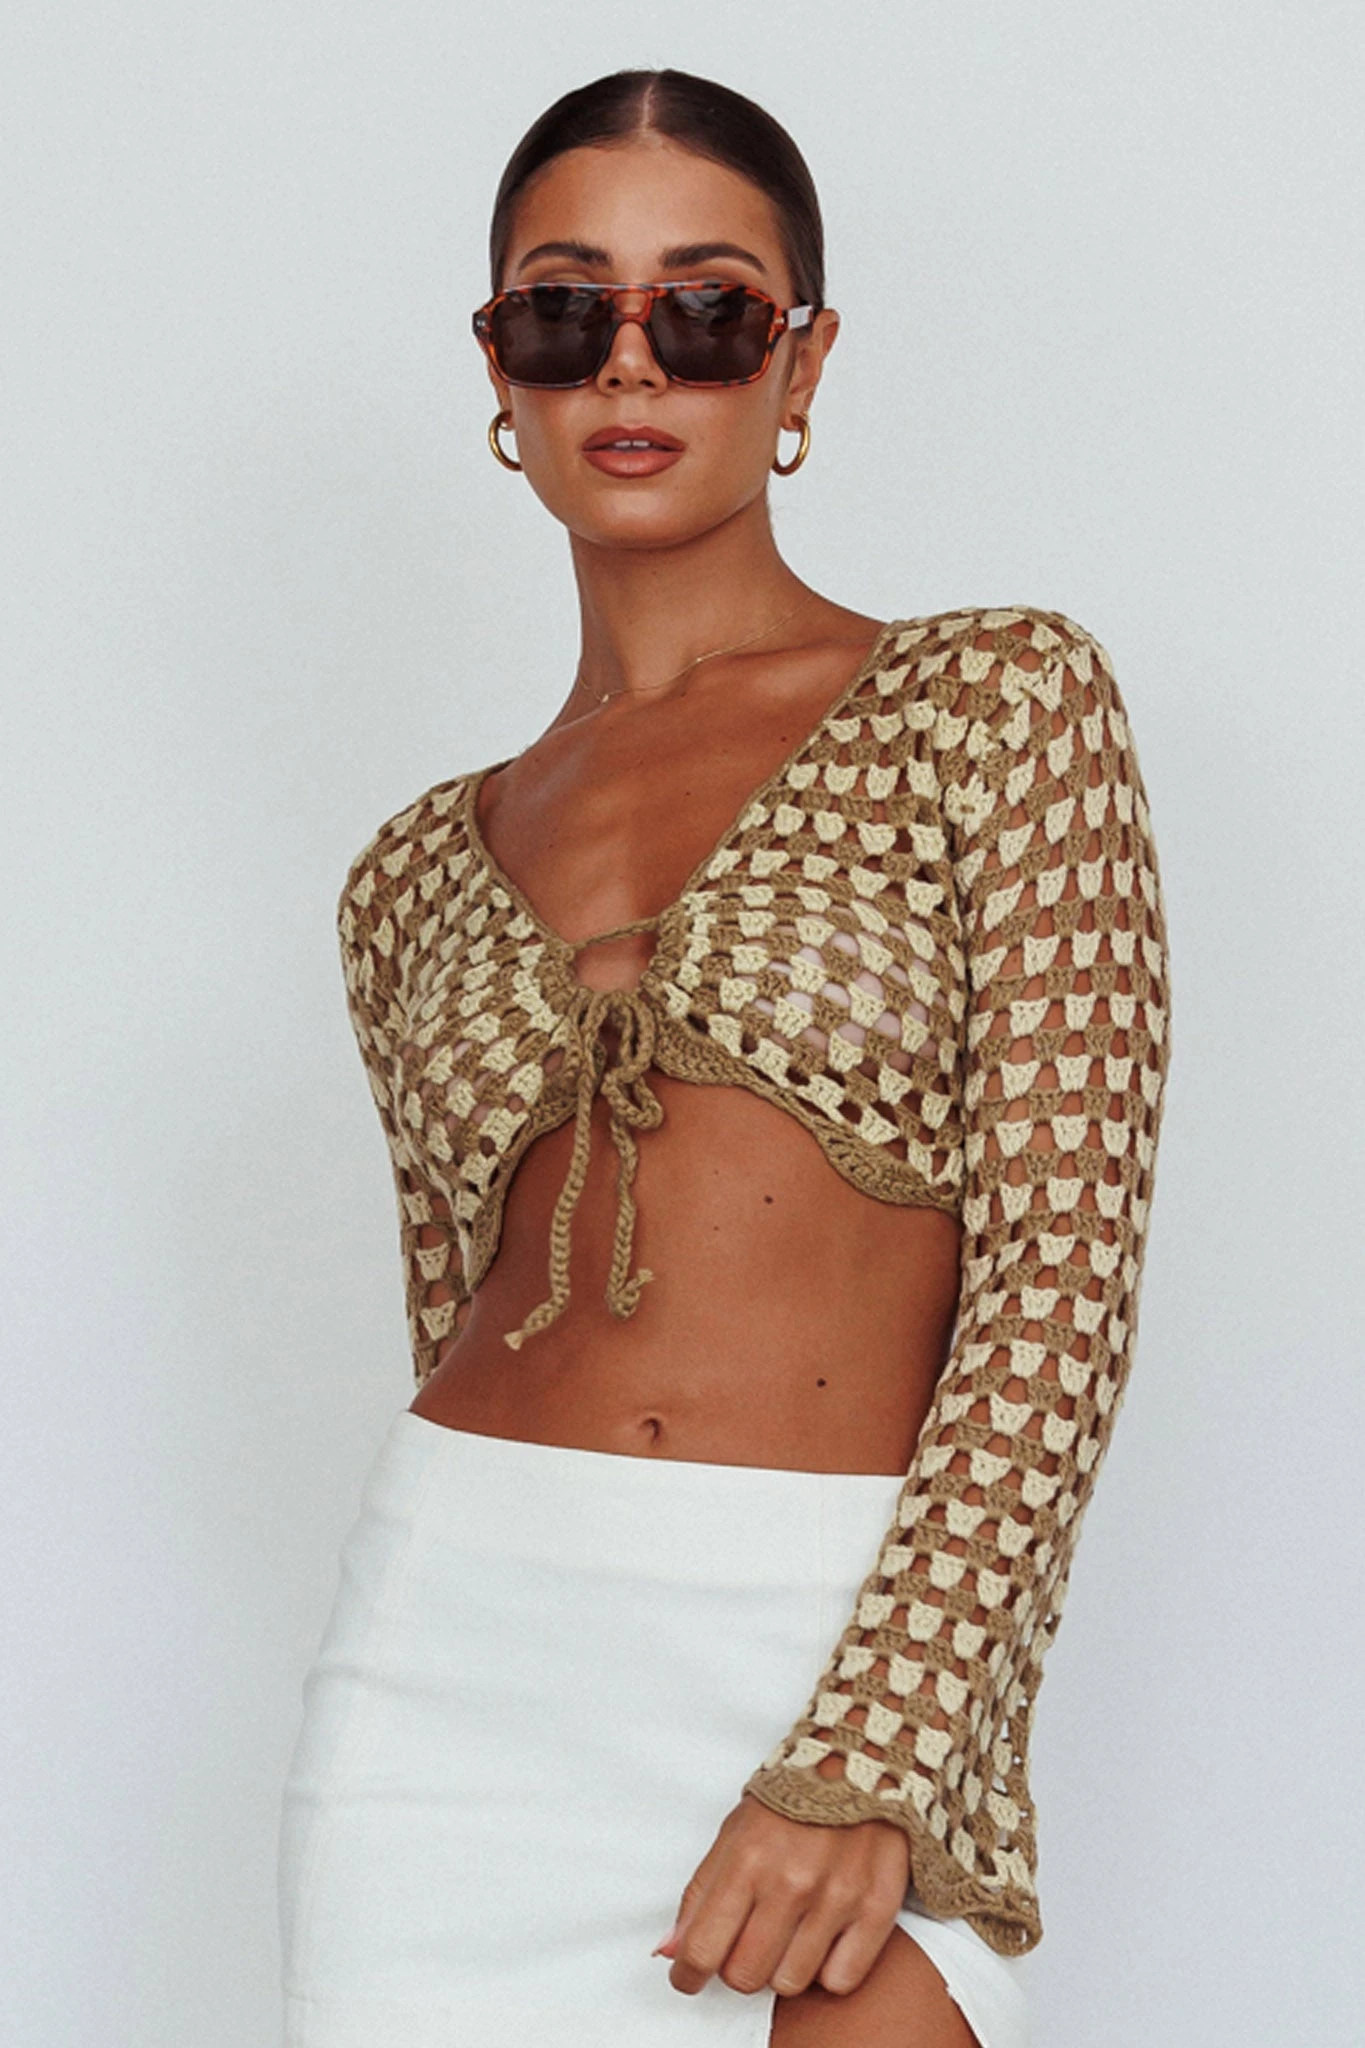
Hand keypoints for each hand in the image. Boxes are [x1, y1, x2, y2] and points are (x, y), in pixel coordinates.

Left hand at [652, 1790, 910, 1999]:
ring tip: (788, 1933)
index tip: (688, 1977)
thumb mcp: (734, 1832)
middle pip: (745, 1976)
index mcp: (747, 1859)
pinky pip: (839, 1980)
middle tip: (747, 1941)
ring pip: (790, 1984)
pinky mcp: (877, 1910)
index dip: (687, 1974)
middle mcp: (791, 1883)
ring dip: (782, 1968)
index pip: (702, 1948)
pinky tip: (823, 1940)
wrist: (863, 1765)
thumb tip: (670, 1951)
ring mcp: (837, 1898)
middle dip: (737, 1966)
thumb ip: (700, 1894)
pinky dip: (827, 1970)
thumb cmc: (791, 1801)